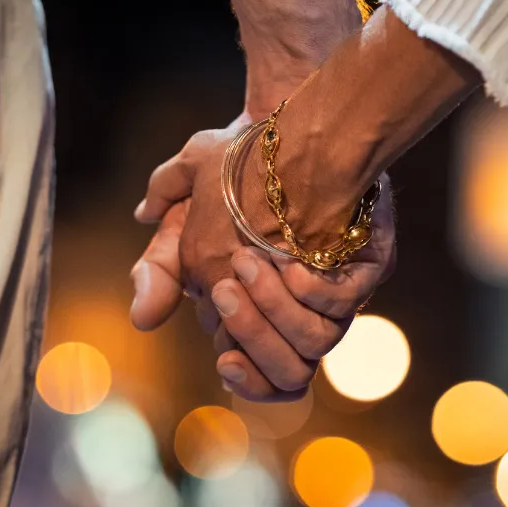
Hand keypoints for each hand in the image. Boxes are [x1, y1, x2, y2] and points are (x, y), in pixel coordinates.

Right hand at [132, 140, 394, 397]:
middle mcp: (299, 311)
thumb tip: (143, 317)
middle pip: (289, 369)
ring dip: (279, 314)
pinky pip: (345, 302)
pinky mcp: (365, 267)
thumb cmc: (233, 173)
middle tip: (227, 290)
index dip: (244, 375)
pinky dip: (314, 294)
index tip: (226, 361)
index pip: (256, 369)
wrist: (283, 130)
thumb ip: (158, 266)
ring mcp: (334, 292)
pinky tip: (292, 266)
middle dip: (255, 337)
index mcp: (258, 311)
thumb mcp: (183, 211)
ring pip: (316, 343)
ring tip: (251, 266)